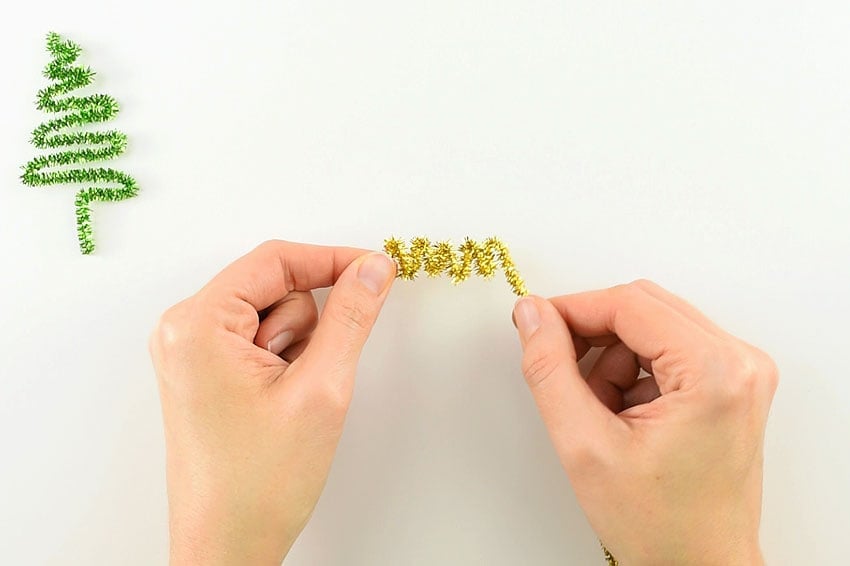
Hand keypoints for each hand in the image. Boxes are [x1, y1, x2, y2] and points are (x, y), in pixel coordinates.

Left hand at [149, 240, 395, 565]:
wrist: (227, 547)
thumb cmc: (259, 483)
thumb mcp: (320, 389)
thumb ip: (350, 317)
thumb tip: (373, 269)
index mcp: (197, 324)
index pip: (275, 260)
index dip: (333, 260)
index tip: (377, 269)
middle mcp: (183, 330)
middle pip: (272, 286)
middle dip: (307, 325)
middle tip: (306, 377)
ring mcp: (191, 352)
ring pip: (271, 315)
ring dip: (297, 348)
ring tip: (290, 398)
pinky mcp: (205, 371)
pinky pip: (260, 340)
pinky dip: (285, 361)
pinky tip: (281, 401)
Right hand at [512, 280, 777, 565]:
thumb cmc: (659, 525)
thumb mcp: (584, 445)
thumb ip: (550, 369)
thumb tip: (532, 315)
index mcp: (715, 372)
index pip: (629, 304)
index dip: (572, 309)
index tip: (533, 324)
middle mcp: (740, 362)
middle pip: (643, 307)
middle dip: (592, 335)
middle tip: (558, 369)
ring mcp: (741, 371)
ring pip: (652, 326)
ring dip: (613, 358)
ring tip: (600, 412)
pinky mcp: (732, 382)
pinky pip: (668, 348)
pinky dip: (633, 372)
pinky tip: (623, 415)